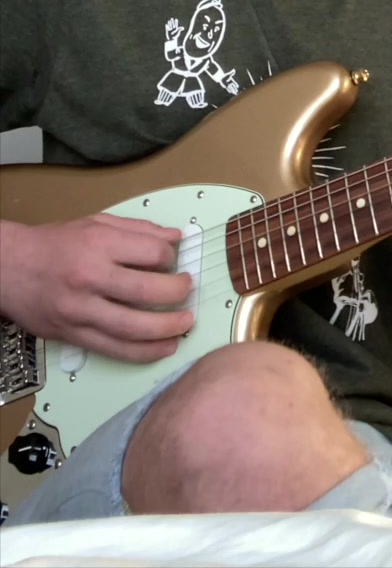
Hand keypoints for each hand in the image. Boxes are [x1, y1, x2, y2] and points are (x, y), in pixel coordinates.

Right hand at [0, 215, 194, 362]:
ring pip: (133, 328)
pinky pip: (114, 349)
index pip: (152, 253)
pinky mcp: (74, 335)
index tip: (173, 259)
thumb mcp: (96, 223)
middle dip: (177, 293)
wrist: (9, 268)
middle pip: (147, 291)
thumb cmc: (54, 243)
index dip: (170, 256)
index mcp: (99, 244)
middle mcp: (90, 278)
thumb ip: (138, 229)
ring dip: (167, 329)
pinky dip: (143, 353)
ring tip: (186, 324)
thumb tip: (176, 236)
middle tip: (189, 291)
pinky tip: (164, 349)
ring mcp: (81, 311)